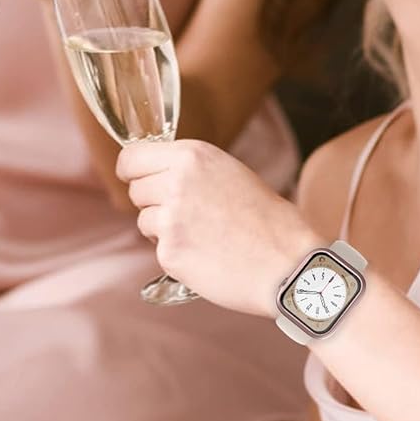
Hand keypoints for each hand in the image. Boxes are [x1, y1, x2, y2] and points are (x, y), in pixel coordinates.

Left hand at [116, 139, 317, 316]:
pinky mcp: (170, 252)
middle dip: (152, 202)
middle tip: (186, 214)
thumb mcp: (228, 171)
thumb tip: (152, 171)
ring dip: (163, 229)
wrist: (289, 264)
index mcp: (191, 156)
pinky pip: (159, 249)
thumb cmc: (266, 219)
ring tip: (202, 235)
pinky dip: (177, 254)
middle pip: (135, 190)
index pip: (131, 157)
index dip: (130, 170)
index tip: (133, 177)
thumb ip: (188, 168)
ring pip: (144, 220)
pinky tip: (206, 254)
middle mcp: (176, 182)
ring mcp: (171, 218)